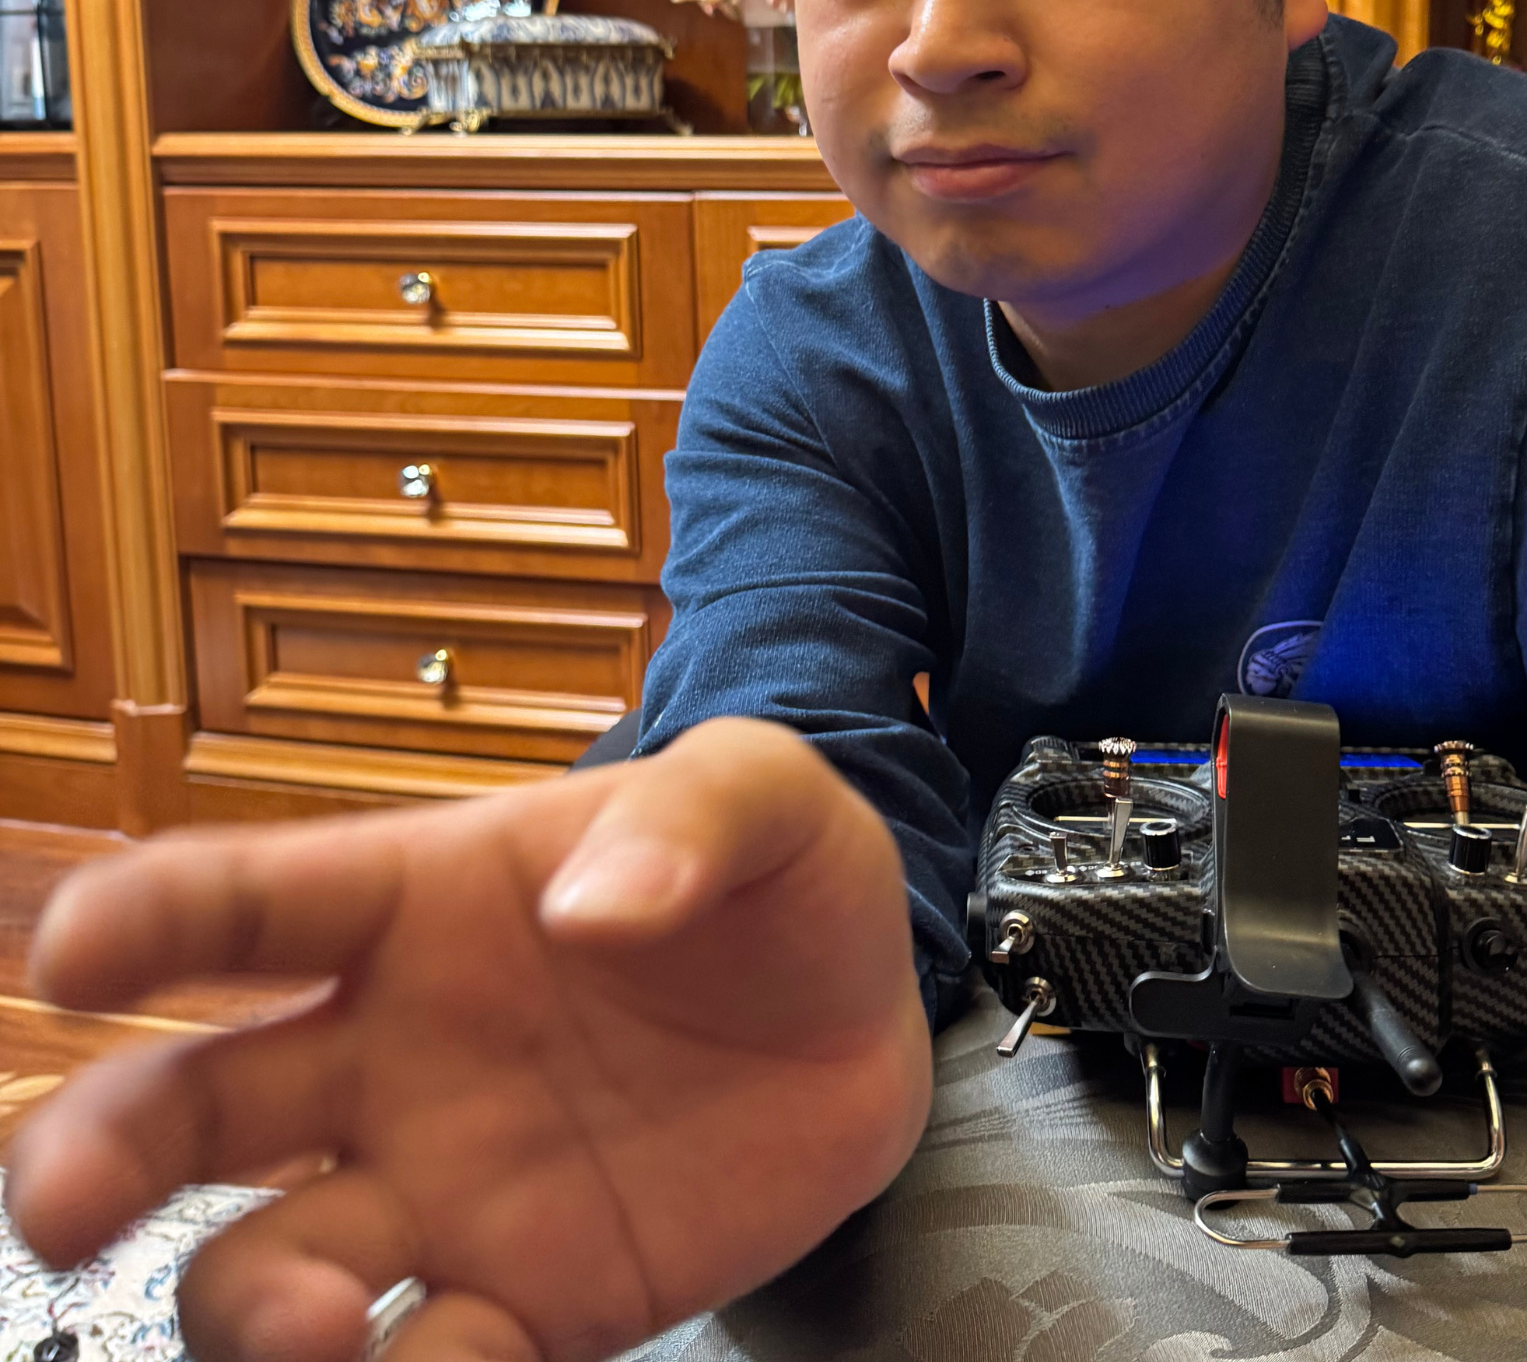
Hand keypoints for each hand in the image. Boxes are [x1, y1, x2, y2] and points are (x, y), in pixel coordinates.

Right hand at [5, 717, 932, 1361]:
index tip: (71, 954)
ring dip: (255, 1310)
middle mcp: (389, 1053)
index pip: (248, 900)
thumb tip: (592, 908)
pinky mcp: (526, 1301)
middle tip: (65, 1204)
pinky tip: (460, 1361)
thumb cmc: (780, 883)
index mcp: (421, 902)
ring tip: (321, 1322)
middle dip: (97, 1155)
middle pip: (188, 1108)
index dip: (144, 918)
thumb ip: (691, 821)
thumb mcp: (766, 798)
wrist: (868, 1019)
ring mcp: (443, 1187)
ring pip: (268, 1270)